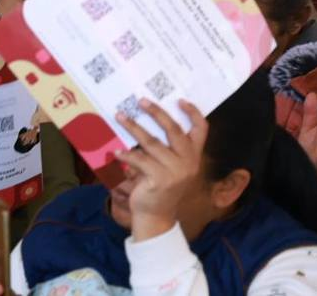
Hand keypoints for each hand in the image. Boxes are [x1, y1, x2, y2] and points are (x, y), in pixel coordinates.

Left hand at [115, 100, 207, 240]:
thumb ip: (166, 148)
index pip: (201, 130)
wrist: (156, 215)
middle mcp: (188, 162)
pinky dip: (125, 154)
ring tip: (120, 116)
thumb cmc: (159, 186)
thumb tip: (144, 118)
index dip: (193, 113)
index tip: (180, 99)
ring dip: (133, 127)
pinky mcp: (160, 179)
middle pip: (174, 130)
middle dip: (156, 113)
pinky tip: (115, 151)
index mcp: (193, 156)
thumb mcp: (169, 166)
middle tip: (140, 101)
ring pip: (151, 142)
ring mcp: (175, 171)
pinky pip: (139, 159)